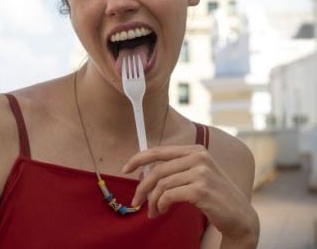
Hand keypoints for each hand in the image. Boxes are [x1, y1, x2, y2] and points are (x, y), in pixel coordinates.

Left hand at [123, 145, 257, 244]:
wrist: (240, 216)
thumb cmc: (214, 197)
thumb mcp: (196, 175)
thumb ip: (175, 168)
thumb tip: (144, 172)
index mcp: (195, 150)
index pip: (159, 151)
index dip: (138, 159)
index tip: (126, 169)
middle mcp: (199, 157)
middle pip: (157, 170)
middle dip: (142, 187)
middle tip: (136, 201)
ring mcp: (201, 172)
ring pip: (161, 184)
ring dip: (152, 201)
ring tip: (152, 211)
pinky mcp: (200, 189)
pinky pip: (168, 195)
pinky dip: (161, 205)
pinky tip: (162, 211)